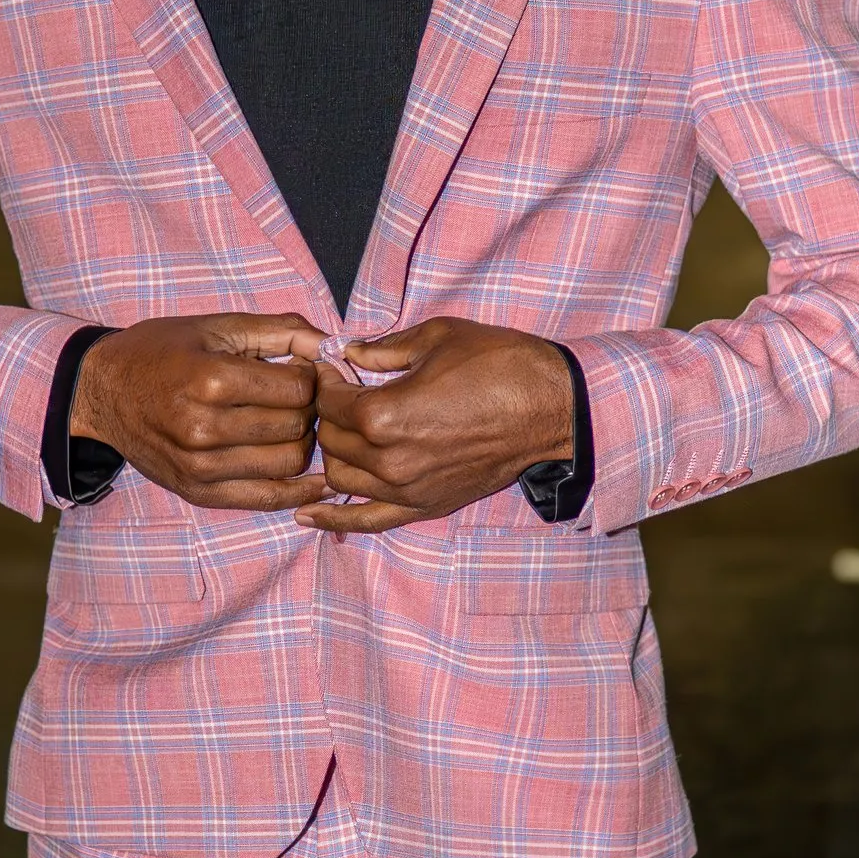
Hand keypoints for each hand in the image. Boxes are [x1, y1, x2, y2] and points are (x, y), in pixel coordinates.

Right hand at [72, 316, 326, 511]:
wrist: (101, 392)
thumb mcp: (216, 327)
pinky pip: (268, 498)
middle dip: (309, 409)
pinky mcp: (199, 492)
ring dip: (303, 442)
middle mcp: (204, 428)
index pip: (298, 388)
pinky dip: (299, 488)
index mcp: (210, 380)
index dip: (311, 376)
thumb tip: (335, 346)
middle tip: (297, 397)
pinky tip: (315, 477)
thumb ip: (281, 331)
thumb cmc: (161, 352)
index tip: (301, 369)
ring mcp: (200, 467)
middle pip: (297, 426)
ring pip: (290, 463)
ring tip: (289, 423)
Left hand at [302, 319, 575, 532]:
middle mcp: (389, 460)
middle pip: (330, 440)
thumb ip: (382, 348)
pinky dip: (334, 520)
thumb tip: (349, 352)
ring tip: (347, 431)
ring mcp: (406, 489)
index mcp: (384, 415)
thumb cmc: (498, 364)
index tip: (336, 366)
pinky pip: (367, 520)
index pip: (329, 401)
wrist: (550, 406)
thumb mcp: (435, 337)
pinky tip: (307, 516)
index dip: (327, 379)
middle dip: (330, 414)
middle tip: (345, 394)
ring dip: (336, 453)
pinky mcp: (424, 506)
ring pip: (340, 478)